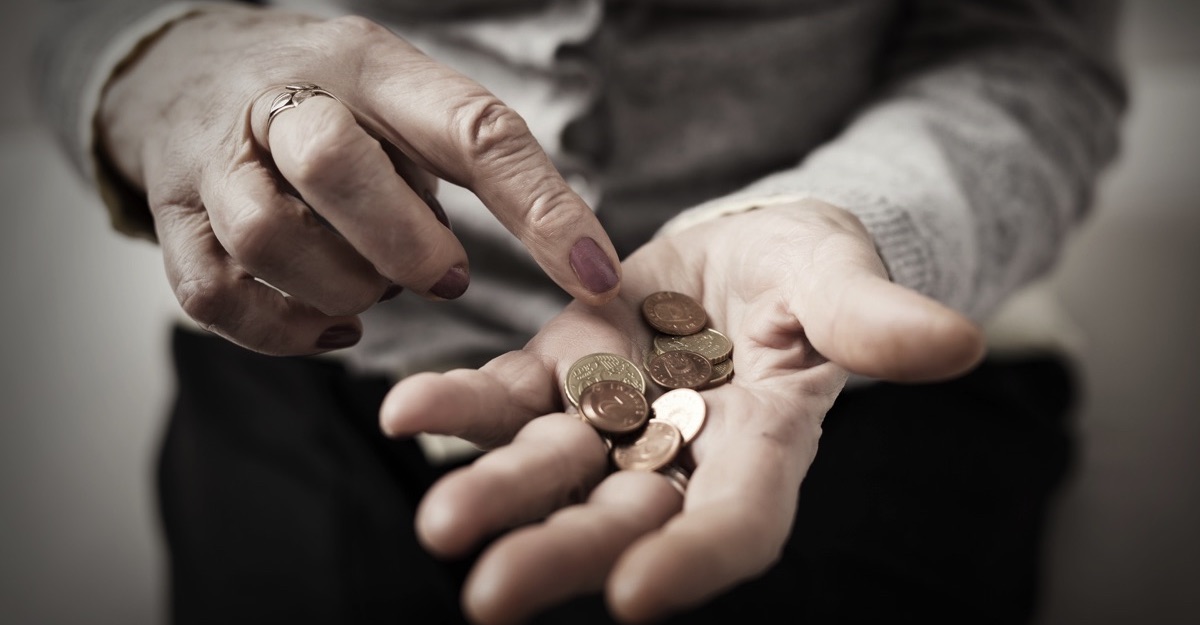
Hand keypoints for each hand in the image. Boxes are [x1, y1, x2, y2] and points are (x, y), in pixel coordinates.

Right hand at [99, 6, 619, 354]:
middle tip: (444, 276)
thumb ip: (466, 157)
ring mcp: (213, 160)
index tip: (596, 277)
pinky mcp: (172, 219)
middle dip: (404, 243)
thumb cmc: (329, 98)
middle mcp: (281, 101)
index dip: (539, 208)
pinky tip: (330, 322)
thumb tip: (561, 258)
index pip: (469, 127)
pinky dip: (284, 330)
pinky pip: (216, 295)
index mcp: (369, 65)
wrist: (185, 74)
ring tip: (375, 289)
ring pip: (268, 238)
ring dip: (342, 288)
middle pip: (333, 163)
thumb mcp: (403, 96)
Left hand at [380, 199, 983, 623]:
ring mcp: (615, 415)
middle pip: (624, 517)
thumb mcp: (843, 281)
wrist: (745, 248)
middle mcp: (682, 451)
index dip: (694, 558)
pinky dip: (459, 406)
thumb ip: (875, 321)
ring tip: (437, 522)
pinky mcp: (562, 372)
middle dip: (562, 553)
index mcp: (764, 441)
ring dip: (494, 492)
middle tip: (489, 595)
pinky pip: (508, 396)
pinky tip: (406, 413)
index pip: (737, 519)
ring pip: (554, 468)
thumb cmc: (811, 270)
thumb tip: (955, 344)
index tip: (637, 597)